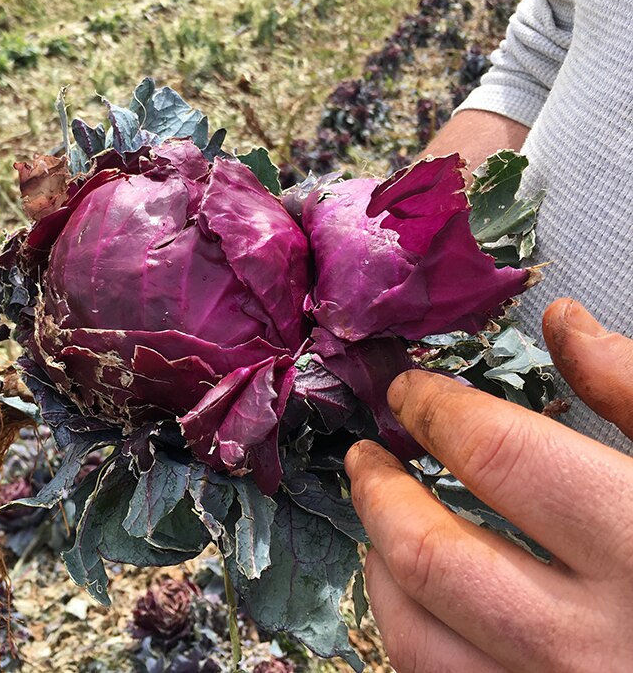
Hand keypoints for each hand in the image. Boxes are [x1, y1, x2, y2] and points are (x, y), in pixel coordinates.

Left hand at [345, 299, 632, 672]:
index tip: (412, 391)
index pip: (501, 456)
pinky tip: (427, 602)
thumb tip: (565, 324)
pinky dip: (416, 635)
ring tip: (383, 525)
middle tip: (367, 456)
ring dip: (384, 571)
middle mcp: (596, 641)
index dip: (438, 411)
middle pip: (435, 557)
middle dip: (381, 493)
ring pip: (419, 640)